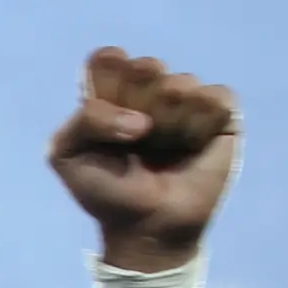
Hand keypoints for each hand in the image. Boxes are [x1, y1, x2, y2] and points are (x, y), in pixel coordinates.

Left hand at [46, 48, 240, 273]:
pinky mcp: (220, 118)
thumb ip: (84, 120)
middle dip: (138, 91)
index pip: (107, 60)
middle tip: (136, 127)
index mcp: (109, 98)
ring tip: (160, 142)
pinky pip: (218, 96)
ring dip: (169, 111)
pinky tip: (192, 140)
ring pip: (181, 81)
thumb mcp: (67, 155)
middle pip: (145, 66)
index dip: (108, 65)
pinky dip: (203, 114)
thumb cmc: (104, 192)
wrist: (146, 228)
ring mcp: (185, 105)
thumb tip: (141, 120)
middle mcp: (148, 95)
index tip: (107, 91)